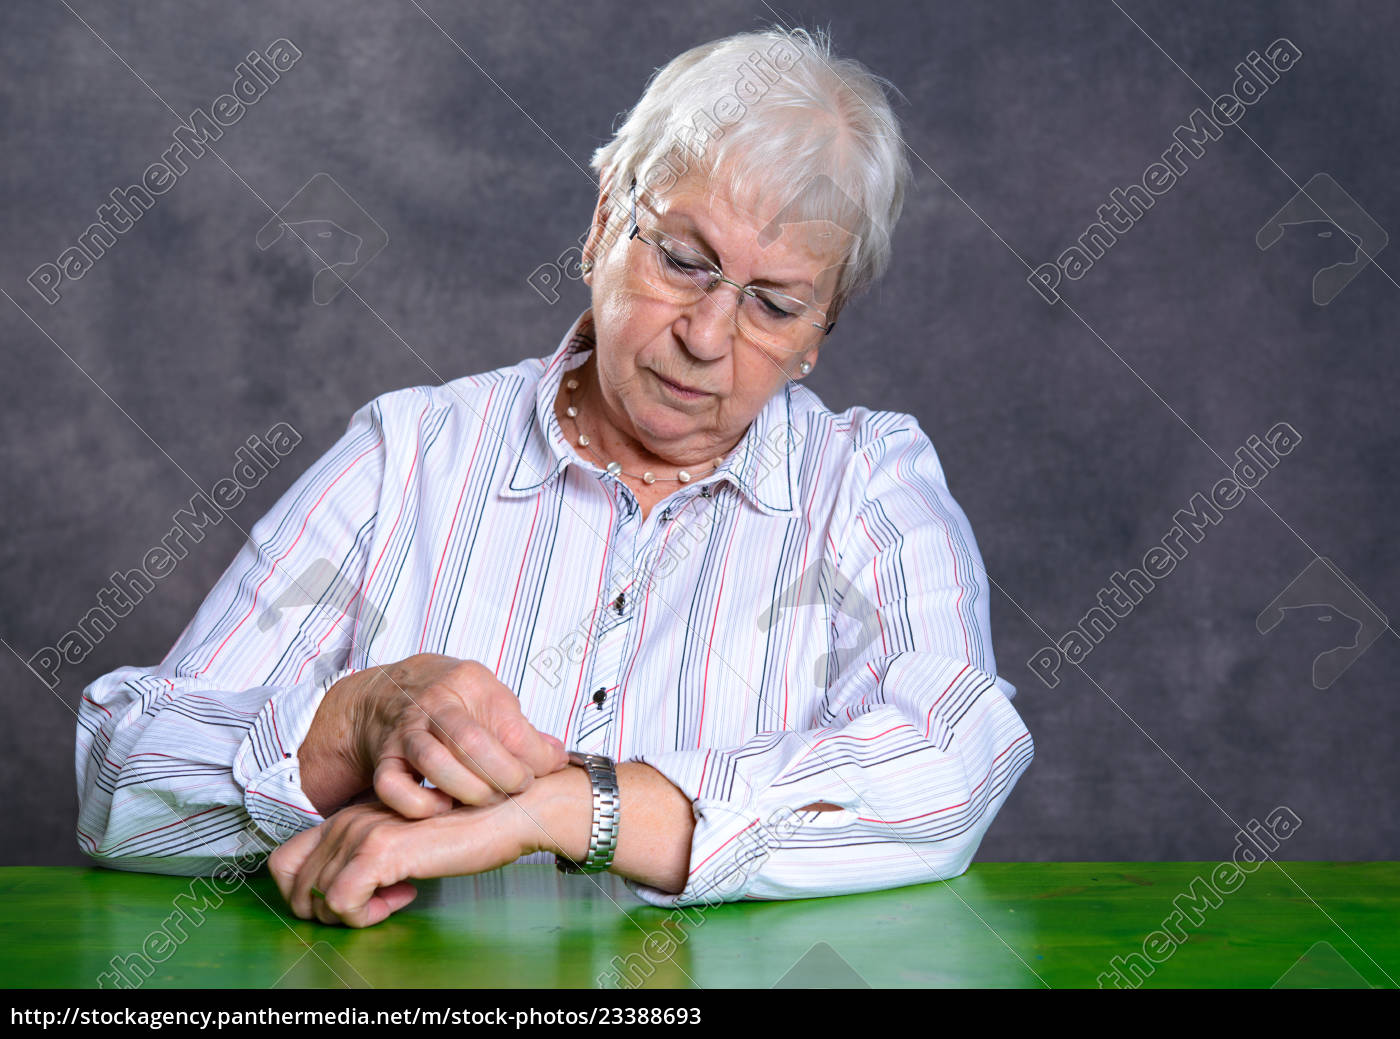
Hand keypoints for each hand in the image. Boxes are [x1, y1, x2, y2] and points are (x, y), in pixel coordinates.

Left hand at [268, 769, 582, 926]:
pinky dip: (366, 915)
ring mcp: (361, 832)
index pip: (282, 863)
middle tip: (377, 902)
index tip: (352, 898)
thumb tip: (341, 894)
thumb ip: (369, 856)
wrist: (506, 813)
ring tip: (398, 895)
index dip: (307, 895)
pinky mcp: (380, 850)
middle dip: (330, 912)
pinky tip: (403, 895)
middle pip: (294, 887)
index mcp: (347, 817)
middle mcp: (346, 819)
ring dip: (356, 913)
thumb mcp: (404, 841)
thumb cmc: (465, 831)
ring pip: (317, 899)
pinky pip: (342, 903)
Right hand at [299, 653, 567, 817]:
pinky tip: (443, 807)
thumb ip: (525, 731)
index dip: (535, 758)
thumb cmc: (457, 701)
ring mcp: (406, 733)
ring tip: (487, 799)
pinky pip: (393, 788)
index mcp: (470, 683)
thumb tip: (560, 760)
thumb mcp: (495, 699)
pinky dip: (420, 805)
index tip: (544, 770)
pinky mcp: (384, 760)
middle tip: (517, 788)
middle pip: (472, 743)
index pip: (511, 727)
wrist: (393, 692)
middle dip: (504, 776)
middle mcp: (434, 706)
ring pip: (435, 764)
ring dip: (469, 791)